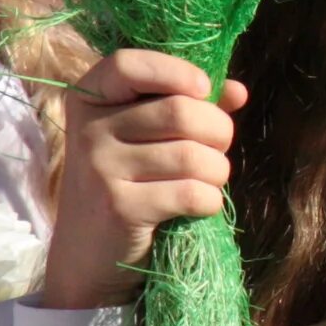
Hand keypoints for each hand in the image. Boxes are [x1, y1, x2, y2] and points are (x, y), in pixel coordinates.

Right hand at [43, 51, 248, 314]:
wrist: (88, 260)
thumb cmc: (127, 187)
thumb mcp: (145, 139)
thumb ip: (188, 107)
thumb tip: (238, 91)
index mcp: (88, 100)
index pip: (127, 64)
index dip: (174, 71)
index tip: (203, 90)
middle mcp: (87, 130)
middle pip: (180, 111)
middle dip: (218, 132)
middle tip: (217, 152)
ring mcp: (100, 168)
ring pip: (193, 155)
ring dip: (218, 171)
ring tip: (208, 181)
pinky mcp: (119, 207)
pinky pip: (192, 192)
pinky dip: (209, 201)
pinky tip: (199, 206)